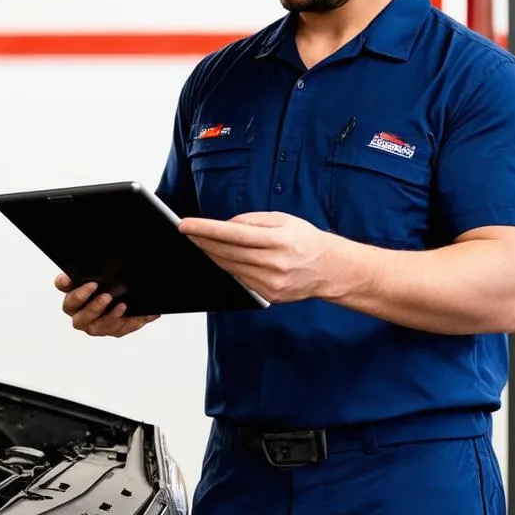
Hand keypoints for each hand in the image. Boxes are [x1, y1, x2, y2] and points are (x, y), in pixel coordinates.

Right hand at [54, 274, 159, 336]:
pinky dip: (128, 323)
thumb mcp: (109, 272)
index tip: (69, 279)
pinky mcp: (108, 330)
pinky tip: (140, 317)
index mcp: (73, 290)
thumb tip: (109, 257)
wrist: (132, 298)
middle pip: (74, 309)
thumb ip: (104, 267)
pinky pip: (116, 331)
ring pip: (93, 325)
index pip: (62, 284)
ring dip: (108, 317)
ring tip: (122, 306)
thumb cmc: (113, 282)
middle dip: (89, 303)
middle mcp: (77, 310)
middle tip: (106, 296)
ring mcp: (91, 323)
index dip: (63, 282)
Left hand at [178, 211, 331, 303]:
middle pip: (226, 252)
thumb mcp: (282, 219)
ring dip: (210, 254)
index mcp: (278, 240)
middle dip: (202, 241)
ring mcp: (271, 282)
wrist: (330, 269)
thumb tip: (225, 226)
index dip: (205, 229)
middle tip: (186, 232)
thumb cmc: (305, 240)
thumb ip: (251, 220)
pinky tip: (220, 258)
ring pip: (229, 267)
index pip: (232, 233)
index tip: (185, 224)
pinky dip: (228, 267)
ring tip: (198, 243)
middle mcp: (274, 263)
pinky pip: (239, 279)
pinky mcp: (268, 295)